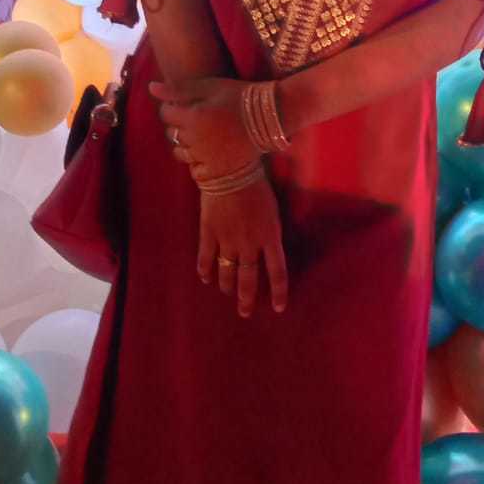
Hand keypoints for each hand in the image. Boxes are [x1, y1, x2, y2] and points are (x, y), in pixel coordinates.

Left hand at [150, 77, 252, 179]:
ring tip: (203, 133)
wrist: (270, 115)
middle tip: (197, 117)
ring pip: (180, 152)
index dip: (173, 107)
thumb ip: (178, 89)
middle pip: (172, 133)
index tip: (186, 104)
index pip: (166, 114)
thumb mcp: (209, 87)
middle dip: (179, 125)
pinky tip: (209, 150)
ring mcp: (206, 156)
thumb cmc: (239, 96)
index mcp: (193, 116)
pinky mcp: (217, 169)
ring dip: (186, 143)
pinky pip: (195, 170)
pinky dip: (197, 161)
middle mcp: (195, 139)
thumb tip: (150, 88)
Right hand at [198, 176, 288, 317]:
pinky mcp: (209, 232)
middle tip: (245, 312)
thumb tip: (270, 246)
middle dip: (246, 298)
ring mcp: (228, 240)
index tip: (278, 308)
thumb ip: (271, 231)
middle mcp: (250, 244)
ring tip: (227, 293)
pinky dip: (206, 270)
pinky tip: (205, 278)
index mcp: (270, 237)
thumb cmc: (256, 184)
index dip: (278, 293)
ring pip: (227, 272)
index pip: (277, 273)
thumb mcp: (272, 210)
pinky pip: (206, 257)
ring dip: (227, 286)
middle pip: (248, 279)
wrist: (230, 170)